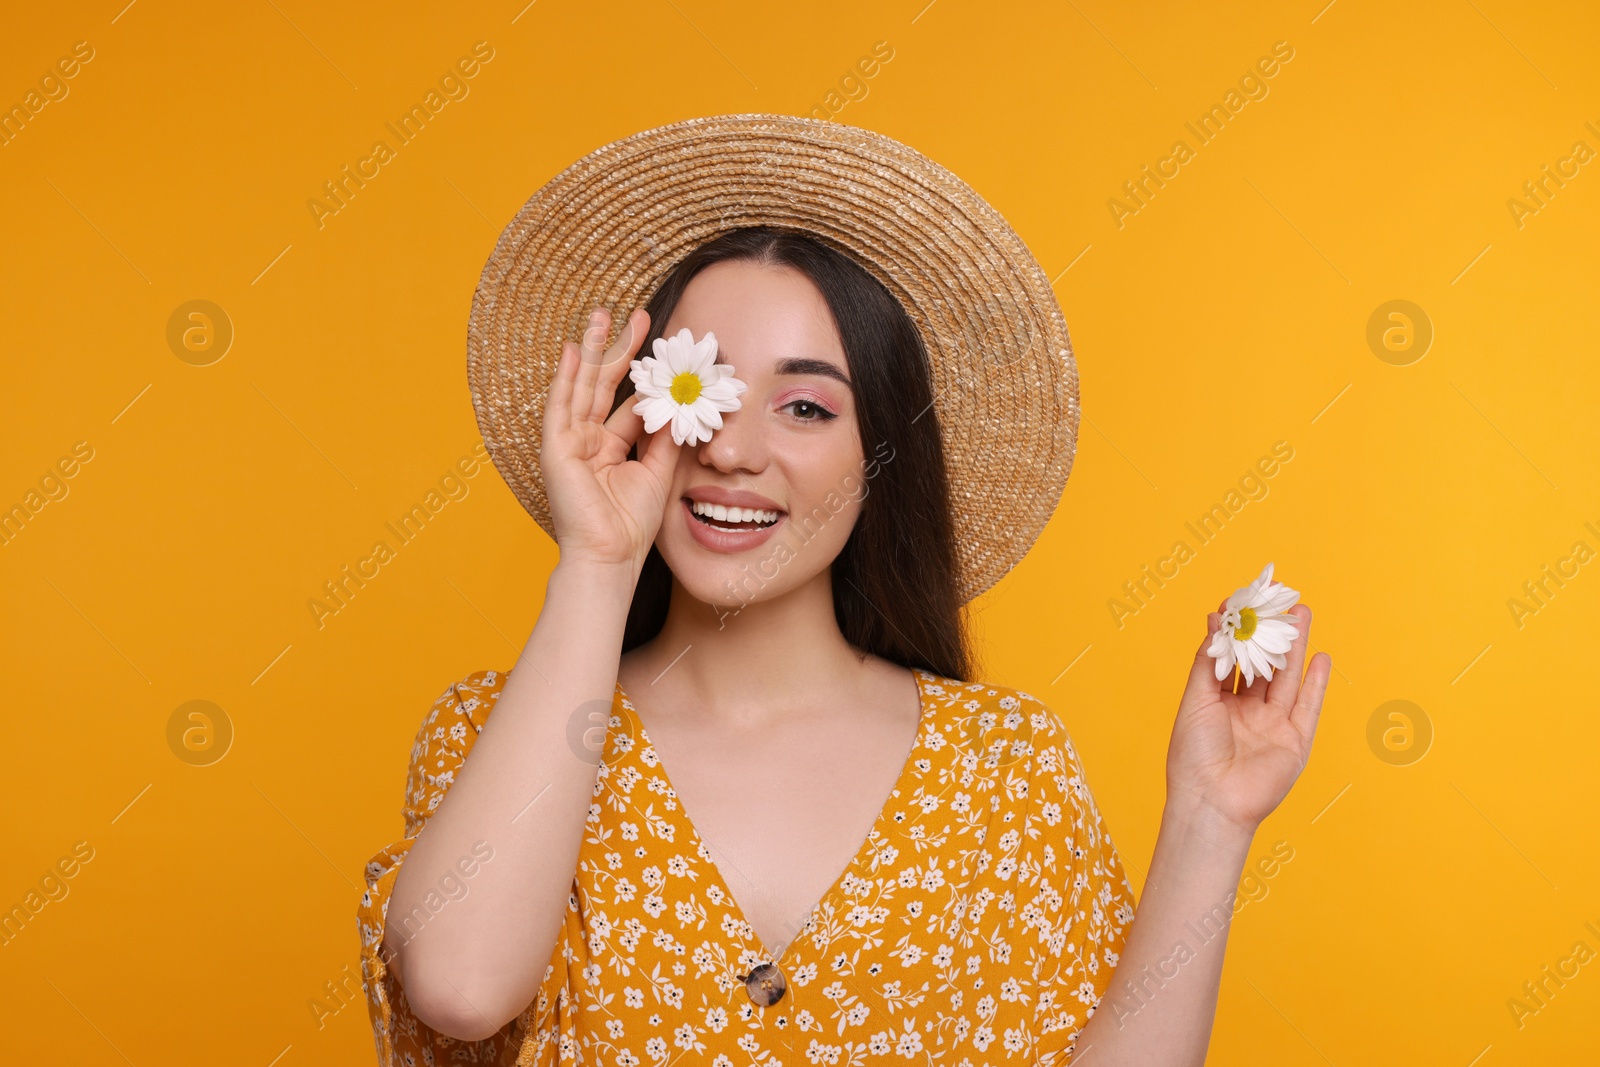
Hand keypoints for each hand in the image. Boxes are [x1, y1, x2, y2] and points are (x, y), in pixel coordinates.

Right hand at [541, 305, 680, 571]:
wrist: (611, 555)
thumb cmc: (632, 524)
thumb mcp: (658, 471)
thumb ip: (667, 436)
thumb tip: (681, 402)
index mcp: (610, 448)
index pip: (630, 403)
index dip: (648, 378)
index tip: (668, 349)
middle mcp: (588, 441)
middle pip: (605, 385)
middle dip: (619, 349)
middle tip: (638, 315)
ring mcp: (569, 442)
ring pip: (582, 386)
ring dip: (591, 350)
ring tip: (602, 315)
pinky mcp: (555, 448)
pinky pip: (560, 405)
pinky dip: (565, 377)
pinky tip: (572, 349)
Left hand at [1164, 600, 1329, 834]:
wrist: (1212, 801)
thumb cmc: (1193, 754)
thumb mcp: (1196, 700)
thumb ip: (1209, 663)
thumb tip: (1215, 621)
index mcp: (1218, 704)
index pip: (1233, 661)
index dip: (1239, 633)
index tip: (1243, 602)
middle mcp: (1247, 713)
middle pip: (1264, 666)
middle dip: (1272, 634)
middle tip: (1280, 601)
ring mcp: (1273, 727)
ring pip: (1287, 680)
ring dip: (1295, 648)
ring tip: (1302, 614)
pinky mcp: (1295, 743)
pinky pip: (1308, 708)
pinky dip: (1316, 684)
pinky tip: (1321, 658)